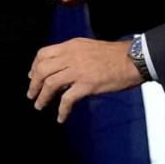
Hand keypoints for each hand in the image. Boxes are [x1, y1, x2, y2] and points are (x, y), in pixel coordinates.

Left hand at [28, 38, 143, 122]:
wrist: (133, 60)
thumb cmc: (114, 55)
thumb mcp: (88, 48)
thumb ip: (73, 56)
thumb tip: (60, 70)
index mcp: (71, 46)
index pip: (43, 53)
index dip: (34, 66)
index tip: (32, 76)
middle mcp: (71, 56)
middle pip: (42, 69)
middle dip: (34, 83)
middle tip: (32, 94)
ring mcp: (78, 70)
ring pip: (50, 83)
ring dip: (42, 97)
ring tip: (40, 105)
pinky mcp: (87, 85)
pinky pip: (67, 99)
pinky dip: (62, 110)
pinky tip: (61, 117)